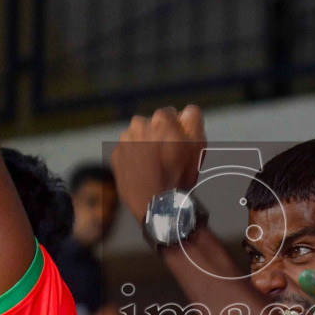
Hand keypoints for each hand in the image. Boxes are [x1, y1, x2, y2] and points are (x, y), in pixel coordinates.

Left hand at [109, 106, 206, 221]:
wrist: (158, 205)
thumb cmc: (180, 175)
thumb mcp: (198, 145)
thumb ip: (193, 119)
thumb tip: (186, 109)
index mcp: (160, 119)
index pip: (169, 114)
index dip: (176, 129)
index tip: (178, 145)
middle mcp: (138, 125)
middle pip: (152, 125)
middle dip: (158, 135)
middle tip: (165, 157)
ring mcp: (124, 141)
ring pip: (137, 137)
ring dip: (144, 145)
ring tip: (153, 166)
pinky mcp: (115, 156)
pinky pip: (126, 151)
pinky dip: (133, 158)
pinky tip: (142, 172)